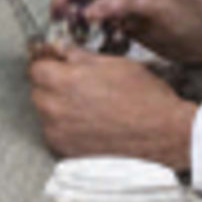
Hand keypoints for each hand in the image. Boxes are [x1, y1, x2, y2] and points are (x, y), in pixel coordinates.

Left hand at [27, 45, 196, 170]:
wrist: (166, 135)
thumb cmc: (144, 96)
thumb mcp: (114, 63)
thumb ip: (80, 56)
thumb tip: (61, 49)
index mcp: (63, 81)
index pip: (35, 66)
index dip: (47, 62)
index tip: (57, 63)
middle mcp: (54, 108)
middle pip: (37, 90)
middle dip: (51, 84)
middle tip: (75, 83)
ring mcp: (59, 133)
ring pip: (45, 113)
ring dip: (57, 106)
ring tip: (86, 105)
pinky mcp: (68, 152)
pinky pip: (56, 133)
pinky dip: (65, 127)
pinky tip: (88, 123)